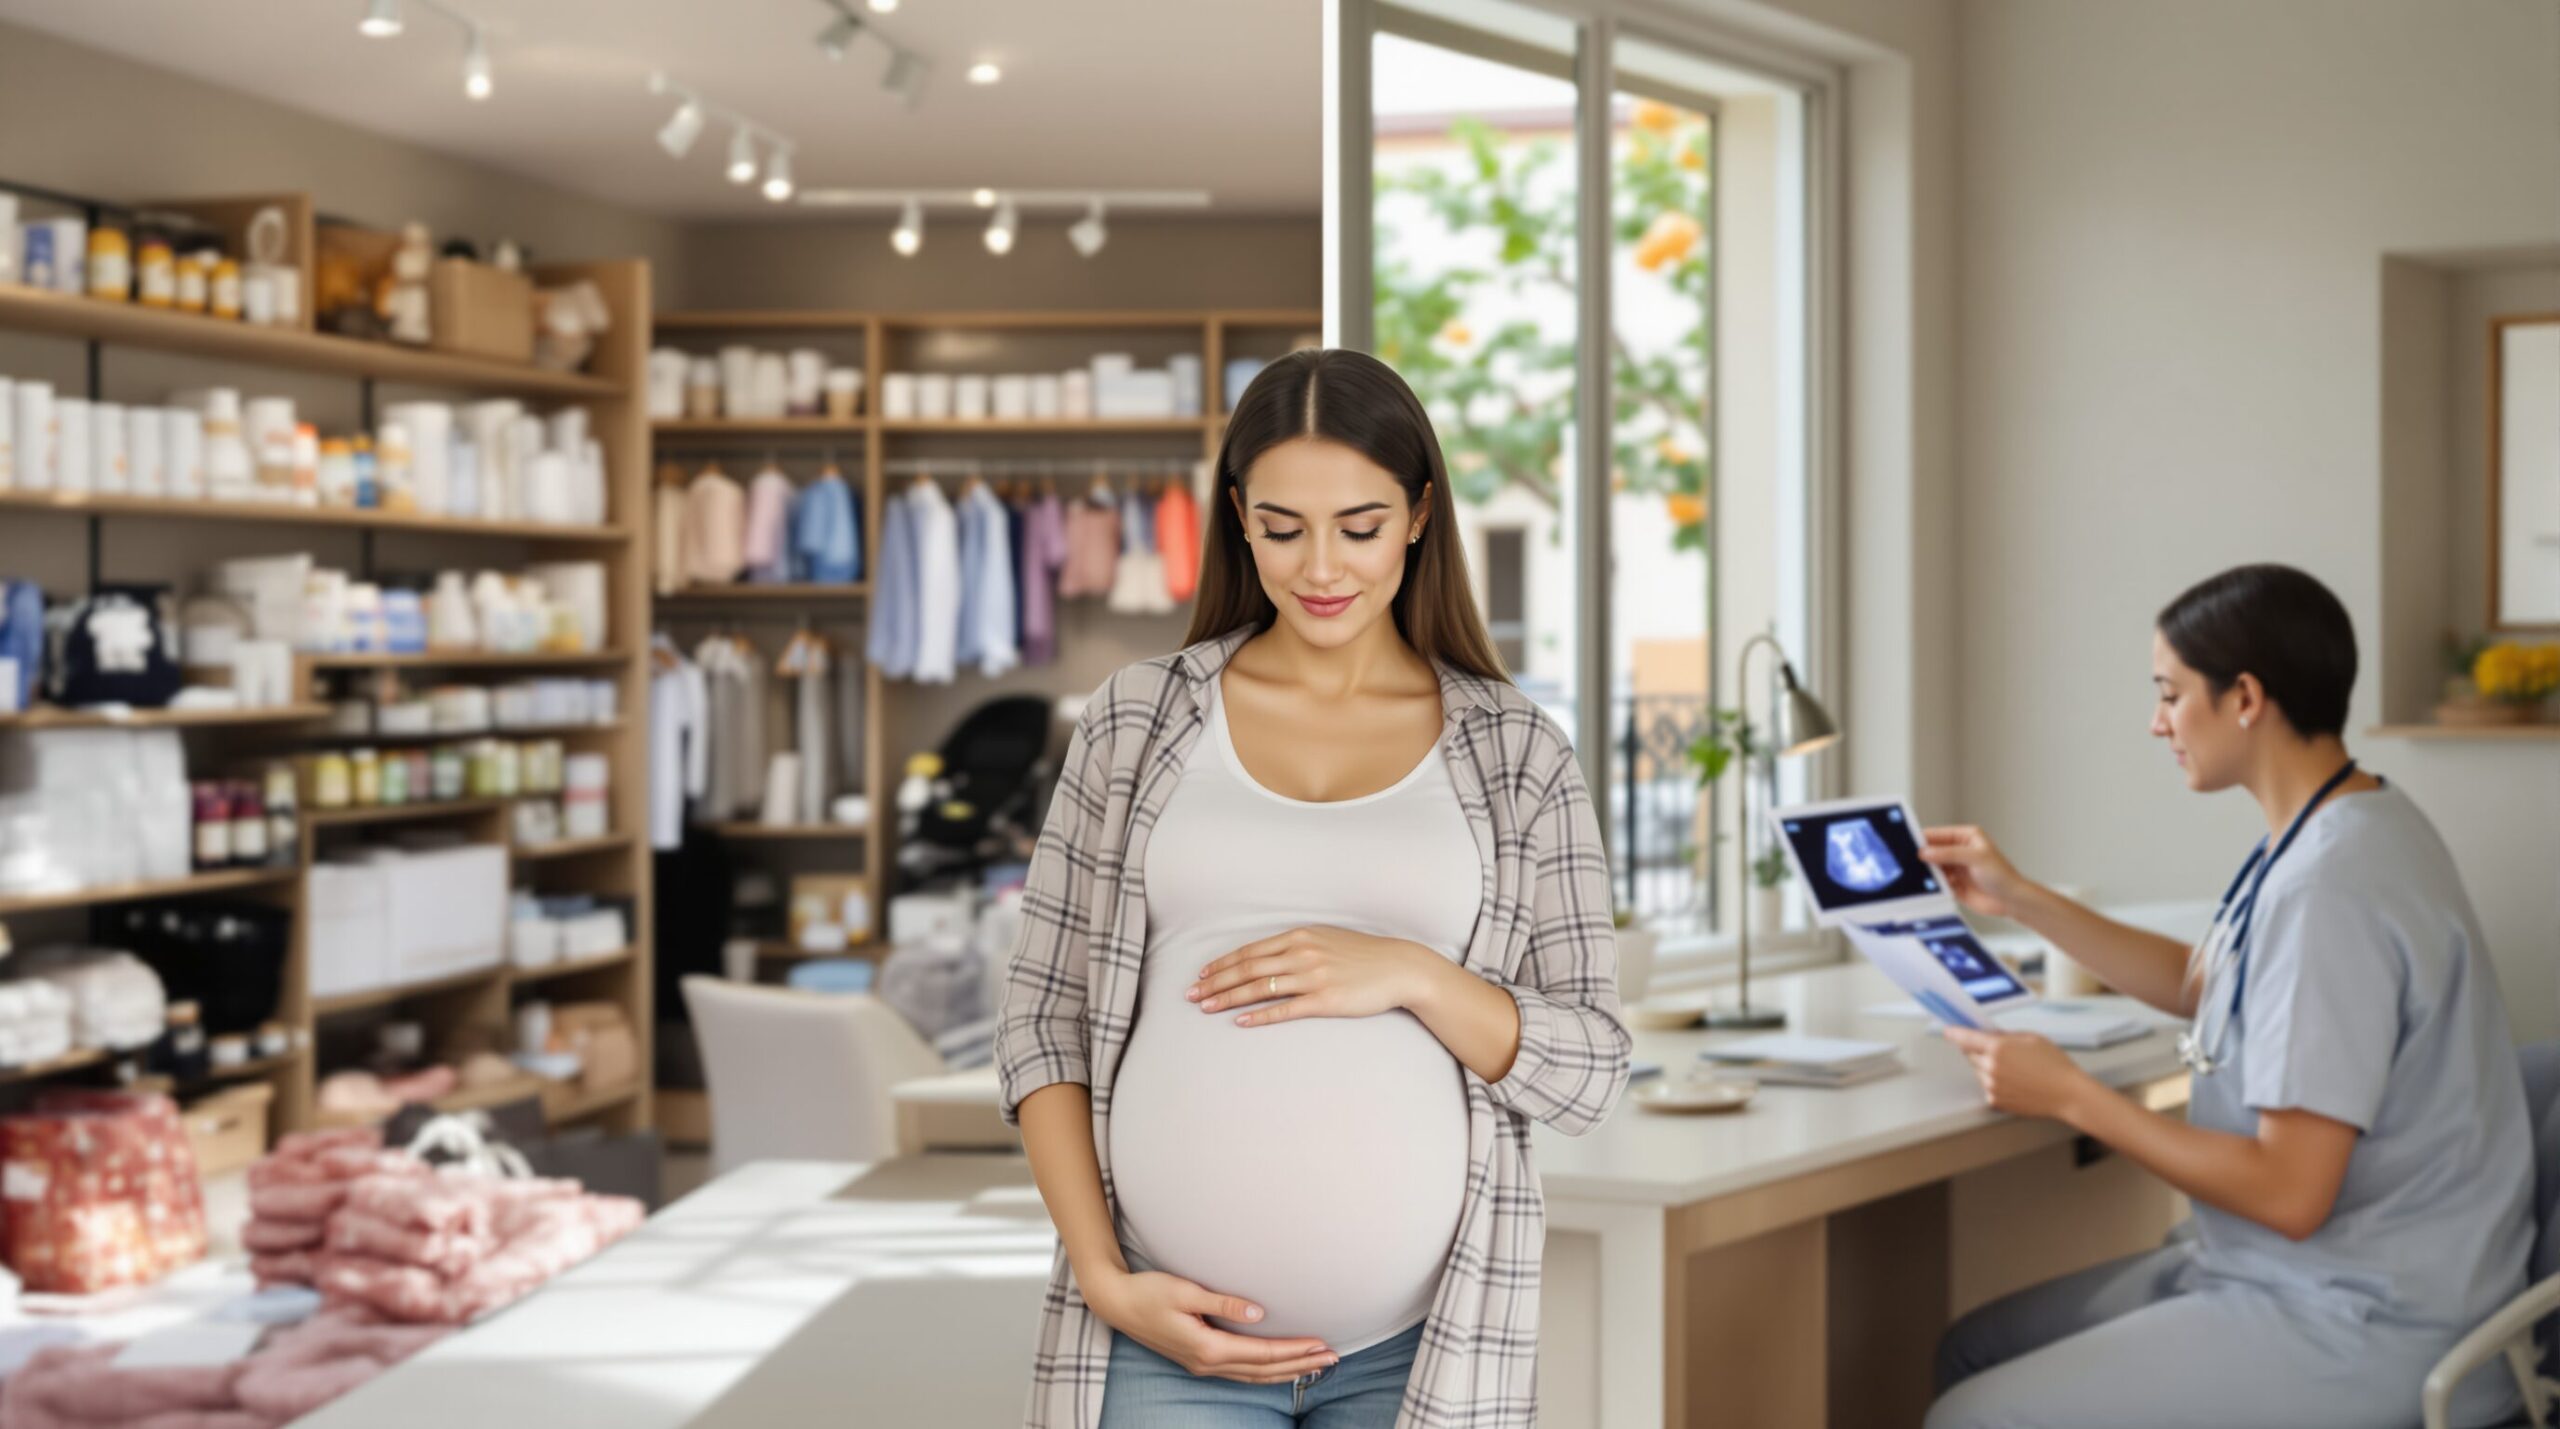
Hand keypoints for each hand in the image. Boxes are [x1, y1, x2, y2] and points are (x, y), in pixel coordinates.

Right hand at [1082, 1267, 1337, 1383]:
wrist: (1116, 1303)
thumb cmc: (1148, 1292)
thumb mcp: (1185, 1291)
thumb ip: (1223, 1303)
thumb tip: (1260, 1314)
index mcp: (1207, 1348)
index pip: (1263, 1353)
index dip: (1295, 1350)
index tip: (1322, 1344)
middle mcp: (1207, 1363)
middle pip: (1264, 1371)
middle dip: (1300, 1364)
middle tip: (1333, 1358)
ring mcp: (1201, 1365)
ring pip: (1254, 1376)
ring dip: (1286, 1371)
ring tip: (1315, 1365)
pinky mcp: (1197, 1359)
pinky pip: (1241, 1373)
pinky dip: (1265, 1372)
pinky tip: (1277, 1368)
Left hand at [1189, 926, 1433, 1027]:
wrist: (1399, 968)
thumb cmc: (1364, 955)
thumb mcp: (1327, 939)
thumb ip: (1299, 945)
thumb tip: (1271, 956)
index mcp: (1300, 936)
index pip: (1250, 951)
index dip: (1222, 964)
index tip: (1202, 974)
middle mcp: (1302, 953)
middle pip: (1247, 968)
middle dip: (1215, 982)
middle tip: (1191, 994)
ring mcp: (1312, 977)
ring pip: (1259, 988)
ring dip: (1228, 998)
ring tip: (1206, 1007)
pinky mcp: (1324, 1000)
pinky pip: (1284, 1009)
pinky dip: (1259, 1015)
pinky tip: (1240, 1022)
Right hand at [1918, 824, 2035, 919]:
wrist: (2011, 901)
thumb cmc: (2002, 875)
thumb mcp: (1975, 858)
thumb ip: (1949, 853)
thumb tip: (1925, 851)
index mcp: (1965, 837)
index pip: (1938, 834)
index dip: (1923, 838)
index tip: (1908, 842)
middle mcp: (1958, 851)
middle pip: (1932, 851)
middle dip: (1922, 856)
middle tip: (1908, 861)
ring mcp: (1955, 868)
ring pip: (1932, 867)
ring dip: (1926, 872)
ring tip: (1917, 876)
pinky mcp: (1952, 884)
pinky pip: (1936, 882)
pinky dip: (1931, 884)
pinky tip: (1928, 887)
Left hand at [1943, 1027, 2092, 1122]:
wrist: (2068, 1094)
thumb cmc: (2055, 1065)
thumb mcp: (2031, 1038)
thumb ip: (2005, 1035)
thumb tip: (1988, 1034)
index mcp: (1998, 1048)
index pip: (1966, 1038)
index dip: (1955, 1033)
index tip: (1948, 1031)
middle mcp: (1991, 1067)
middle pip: (1970, 1054)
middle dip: (1979, 1049)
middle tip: (2000, 1051)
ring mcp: (1991, 1086)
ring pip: (1978, 1071)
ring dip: (1987, 1067)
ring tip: (2014, 1069)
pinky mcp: (1995, 1101)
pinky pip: (1986, 1087)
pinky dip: (1994, 1083)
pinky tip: (2015, 1082)